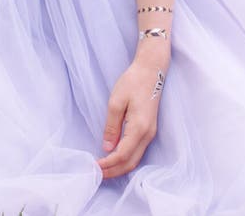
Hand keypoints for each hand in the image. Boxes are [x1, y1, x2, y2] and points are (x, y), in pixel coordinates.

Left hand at [97, 48, 168, 178]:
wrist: (151, 70)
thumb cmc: (133, 82)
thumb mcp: (116, 102)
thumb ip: (112, 127)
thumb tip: (107, 148)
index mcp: (139, 128)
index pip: (122, 155)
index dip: (108, 164)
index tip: (94, 167)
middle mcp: (148, 134)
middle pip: (131, 162)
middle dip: (113, 171)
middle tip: (97, 174)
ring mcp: (150, 133)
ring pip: (135, 159)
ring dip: (120, 167)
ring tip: (104, 169)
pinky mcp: (149, 129)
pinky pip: (138, 151)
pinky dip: (126, 159)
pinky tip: (115, 158)